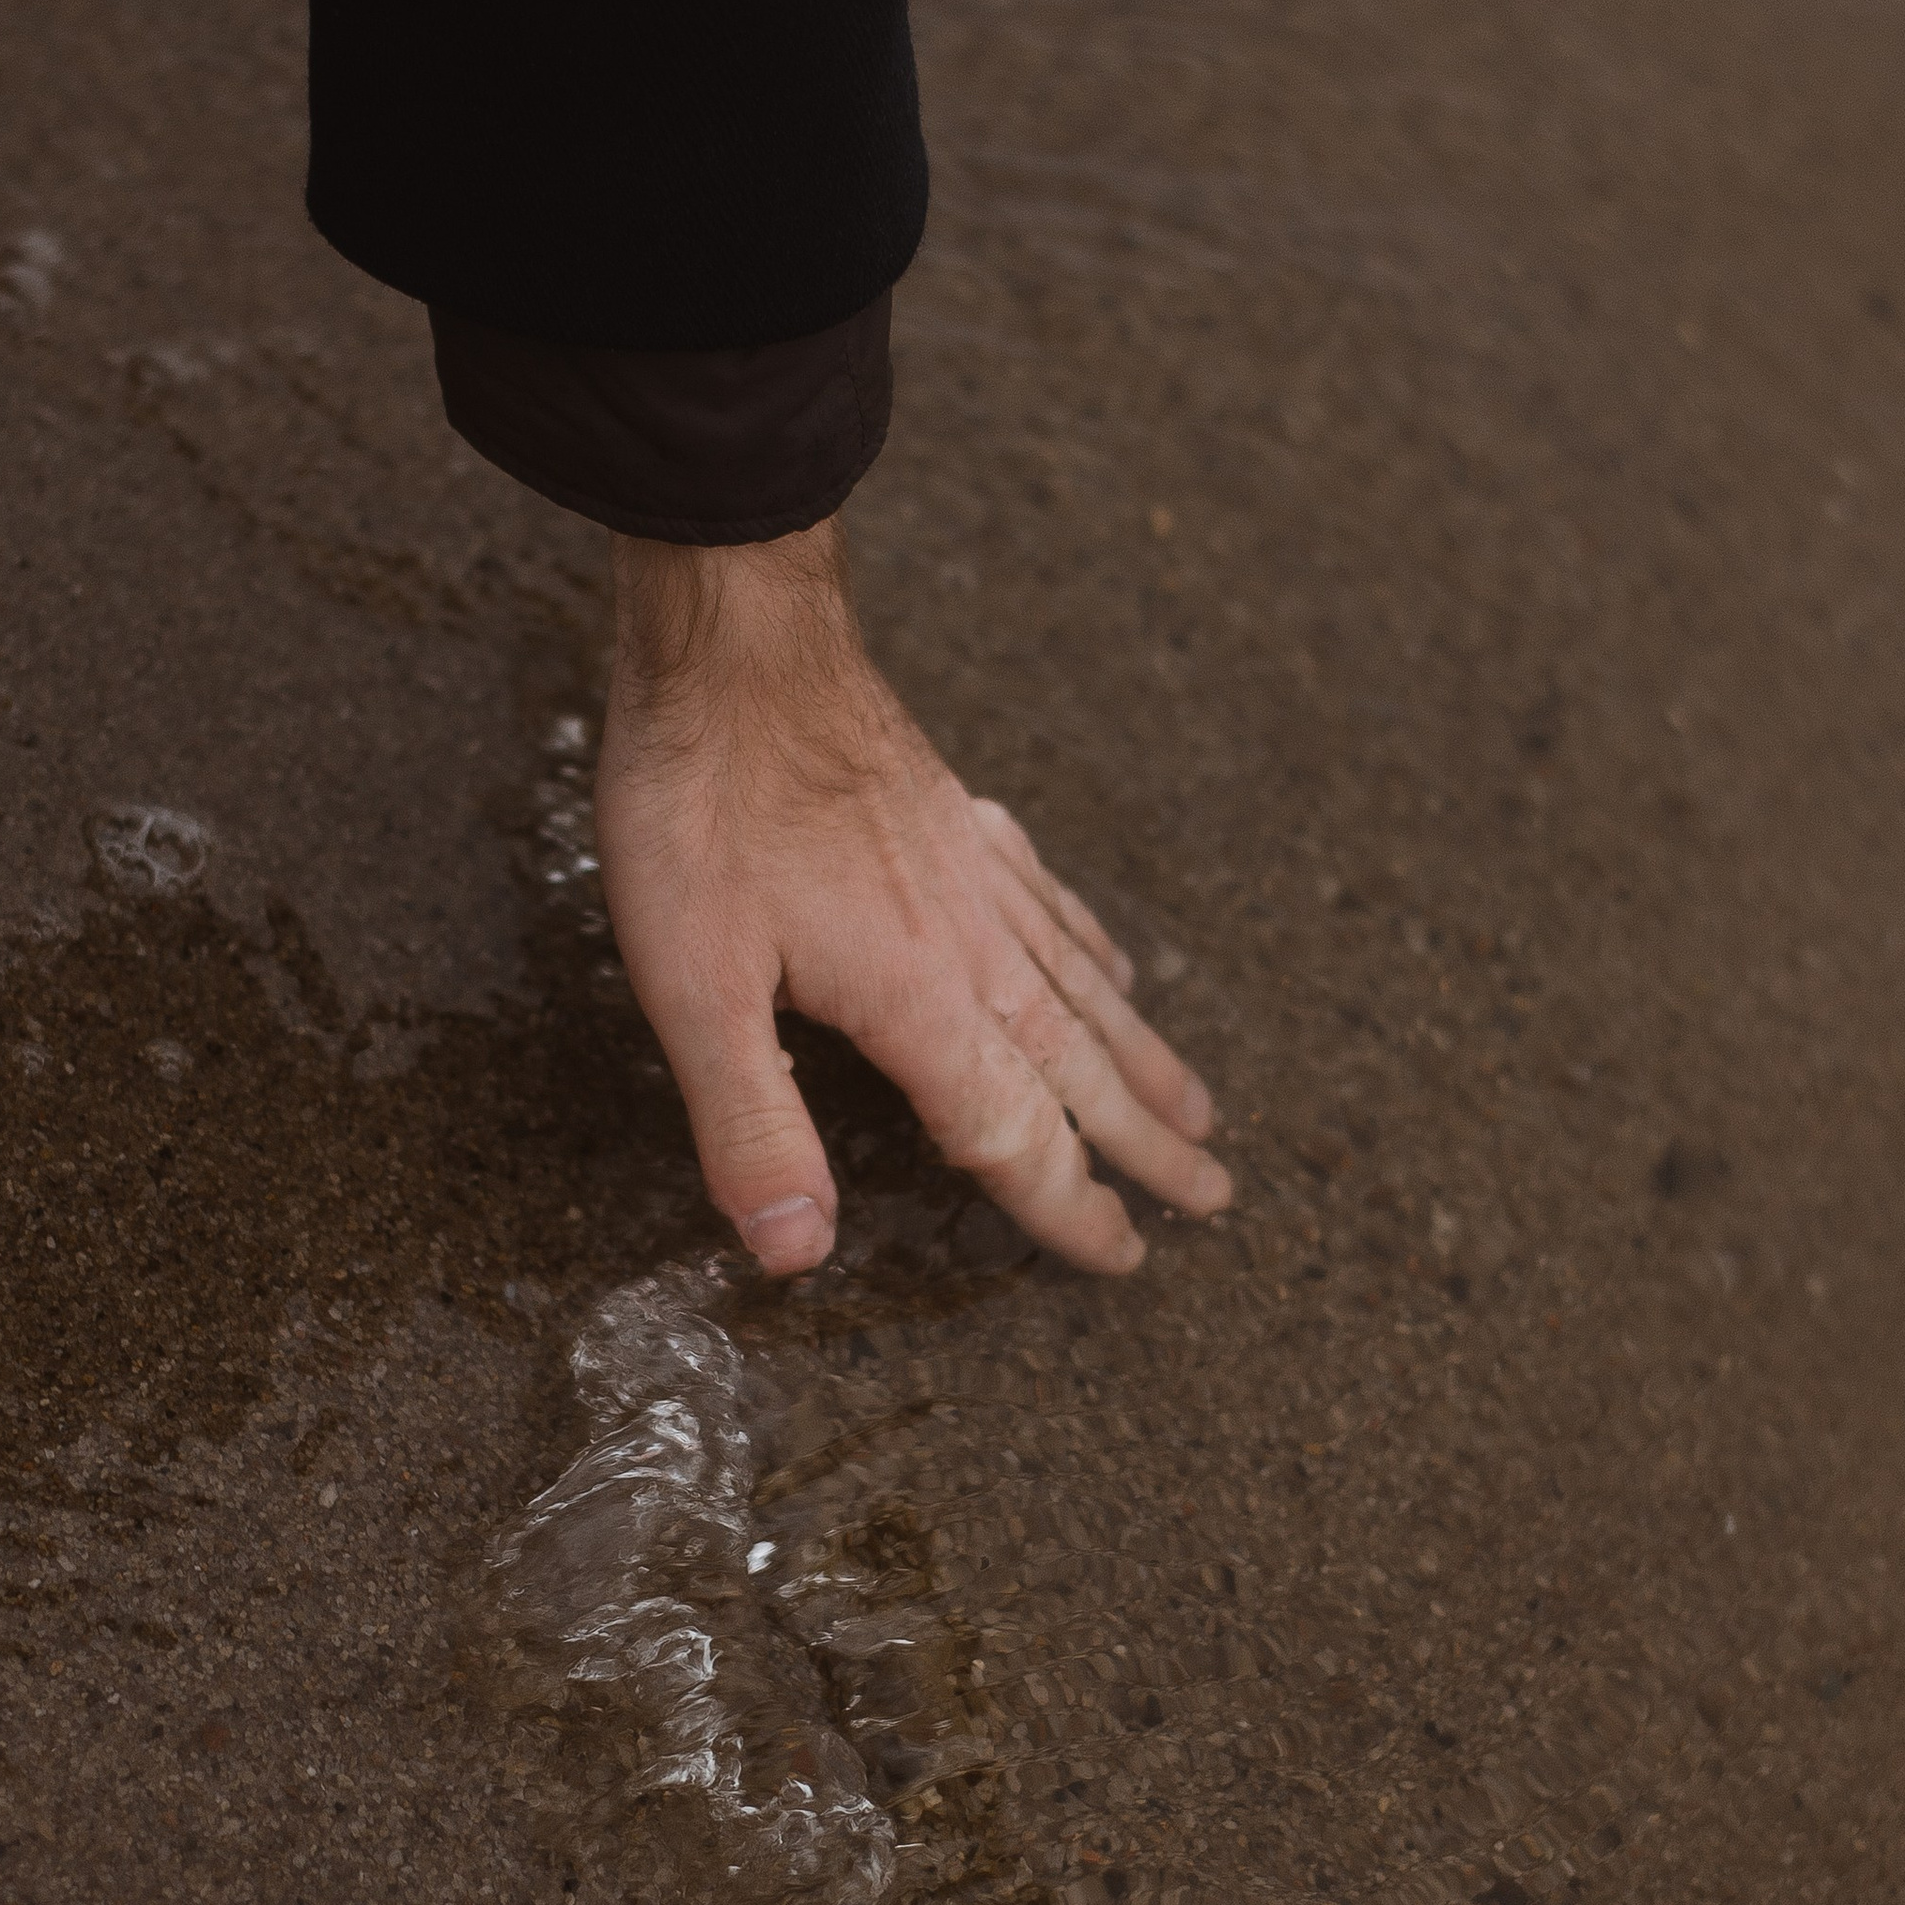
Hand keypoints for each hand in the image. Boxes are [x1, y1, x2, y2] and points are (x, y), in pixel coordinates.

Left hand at [594, 519, 1231, 1277]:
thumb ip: (751, 1123)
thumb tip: (796, 1253)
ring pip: (1089, 990)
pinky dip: (1101, 953)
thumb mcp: (690, 985)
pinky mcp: (961, 822)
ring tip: (1202, 1109)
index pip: (1017, 1136)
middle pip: (1082, 1071)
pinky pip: (1057, 906)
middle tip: (1214, 1198)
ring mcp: (978, 877)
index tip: (1124, 1258)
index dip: (1071, 1210)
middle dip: (1147, 1146)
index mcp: (920, 1003)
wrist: (736, 646)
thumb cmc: (701, 808)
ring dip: (1147, 1059)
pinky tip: (1119, 967)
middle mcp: (974, 947)